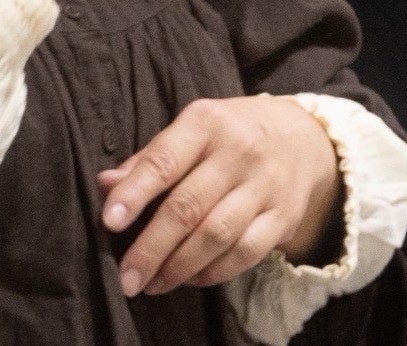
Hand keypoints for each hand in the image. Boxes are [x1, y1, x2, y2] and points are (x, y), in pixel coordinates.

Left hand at [98, 97, 341, 297]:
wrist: (301, 137)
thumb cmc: (229, 135)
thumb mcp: (190, 130)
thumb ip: (148, 159)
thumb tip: (105, 186)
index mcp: (206, 122)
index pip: (164, 160)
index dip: (135, 193)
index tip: (110, 221)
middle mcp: (238, 151)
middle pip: (188, 207)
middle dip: (152, 248)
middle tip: (127, 277)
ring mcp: (265, 185)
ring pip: (216, 235)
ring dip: (180, 267)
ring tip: (153, 284)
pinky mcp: (284, 216)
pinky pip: (245, 253)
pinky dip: (214, 272)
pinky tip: (191, 278)